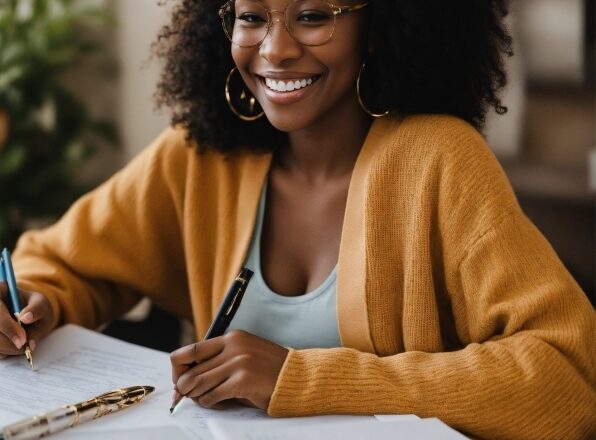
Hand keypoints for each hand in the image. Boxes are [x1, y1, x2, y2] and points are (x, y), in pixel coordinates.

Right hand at [0, 283, 54, 358]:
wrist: (29, 318)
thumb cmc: (34, 308)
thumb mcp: (41, 303)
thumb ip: (37, 308)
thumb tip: (26, 318)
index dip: (8, 327)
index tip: (22, 340)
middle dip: (8, 342)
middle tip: (25, 347)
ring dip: (7, 349)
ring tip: (23, 343)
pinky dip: (4, 352)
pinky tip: (13, 344)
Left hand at [171, 330, 288, 410]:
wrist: (296, 378)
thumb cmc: (268, 371)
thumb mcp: (243, 356)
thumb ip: (219, 362)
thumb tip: (185, 381)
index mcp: (231, 337)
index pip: (191, 350)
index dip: (178, 369)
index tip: (179, 381)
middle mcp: (233, 346)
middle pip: (190, 370)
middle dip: (184, 388)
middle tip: (186, 397)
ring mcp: (238, 362)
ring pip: (197, 383)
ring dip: (195, 397)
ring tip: (203, 400)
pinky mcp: (242, 379)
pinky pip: (212, 396)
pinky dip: (209, 403)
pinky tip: (217, 404)